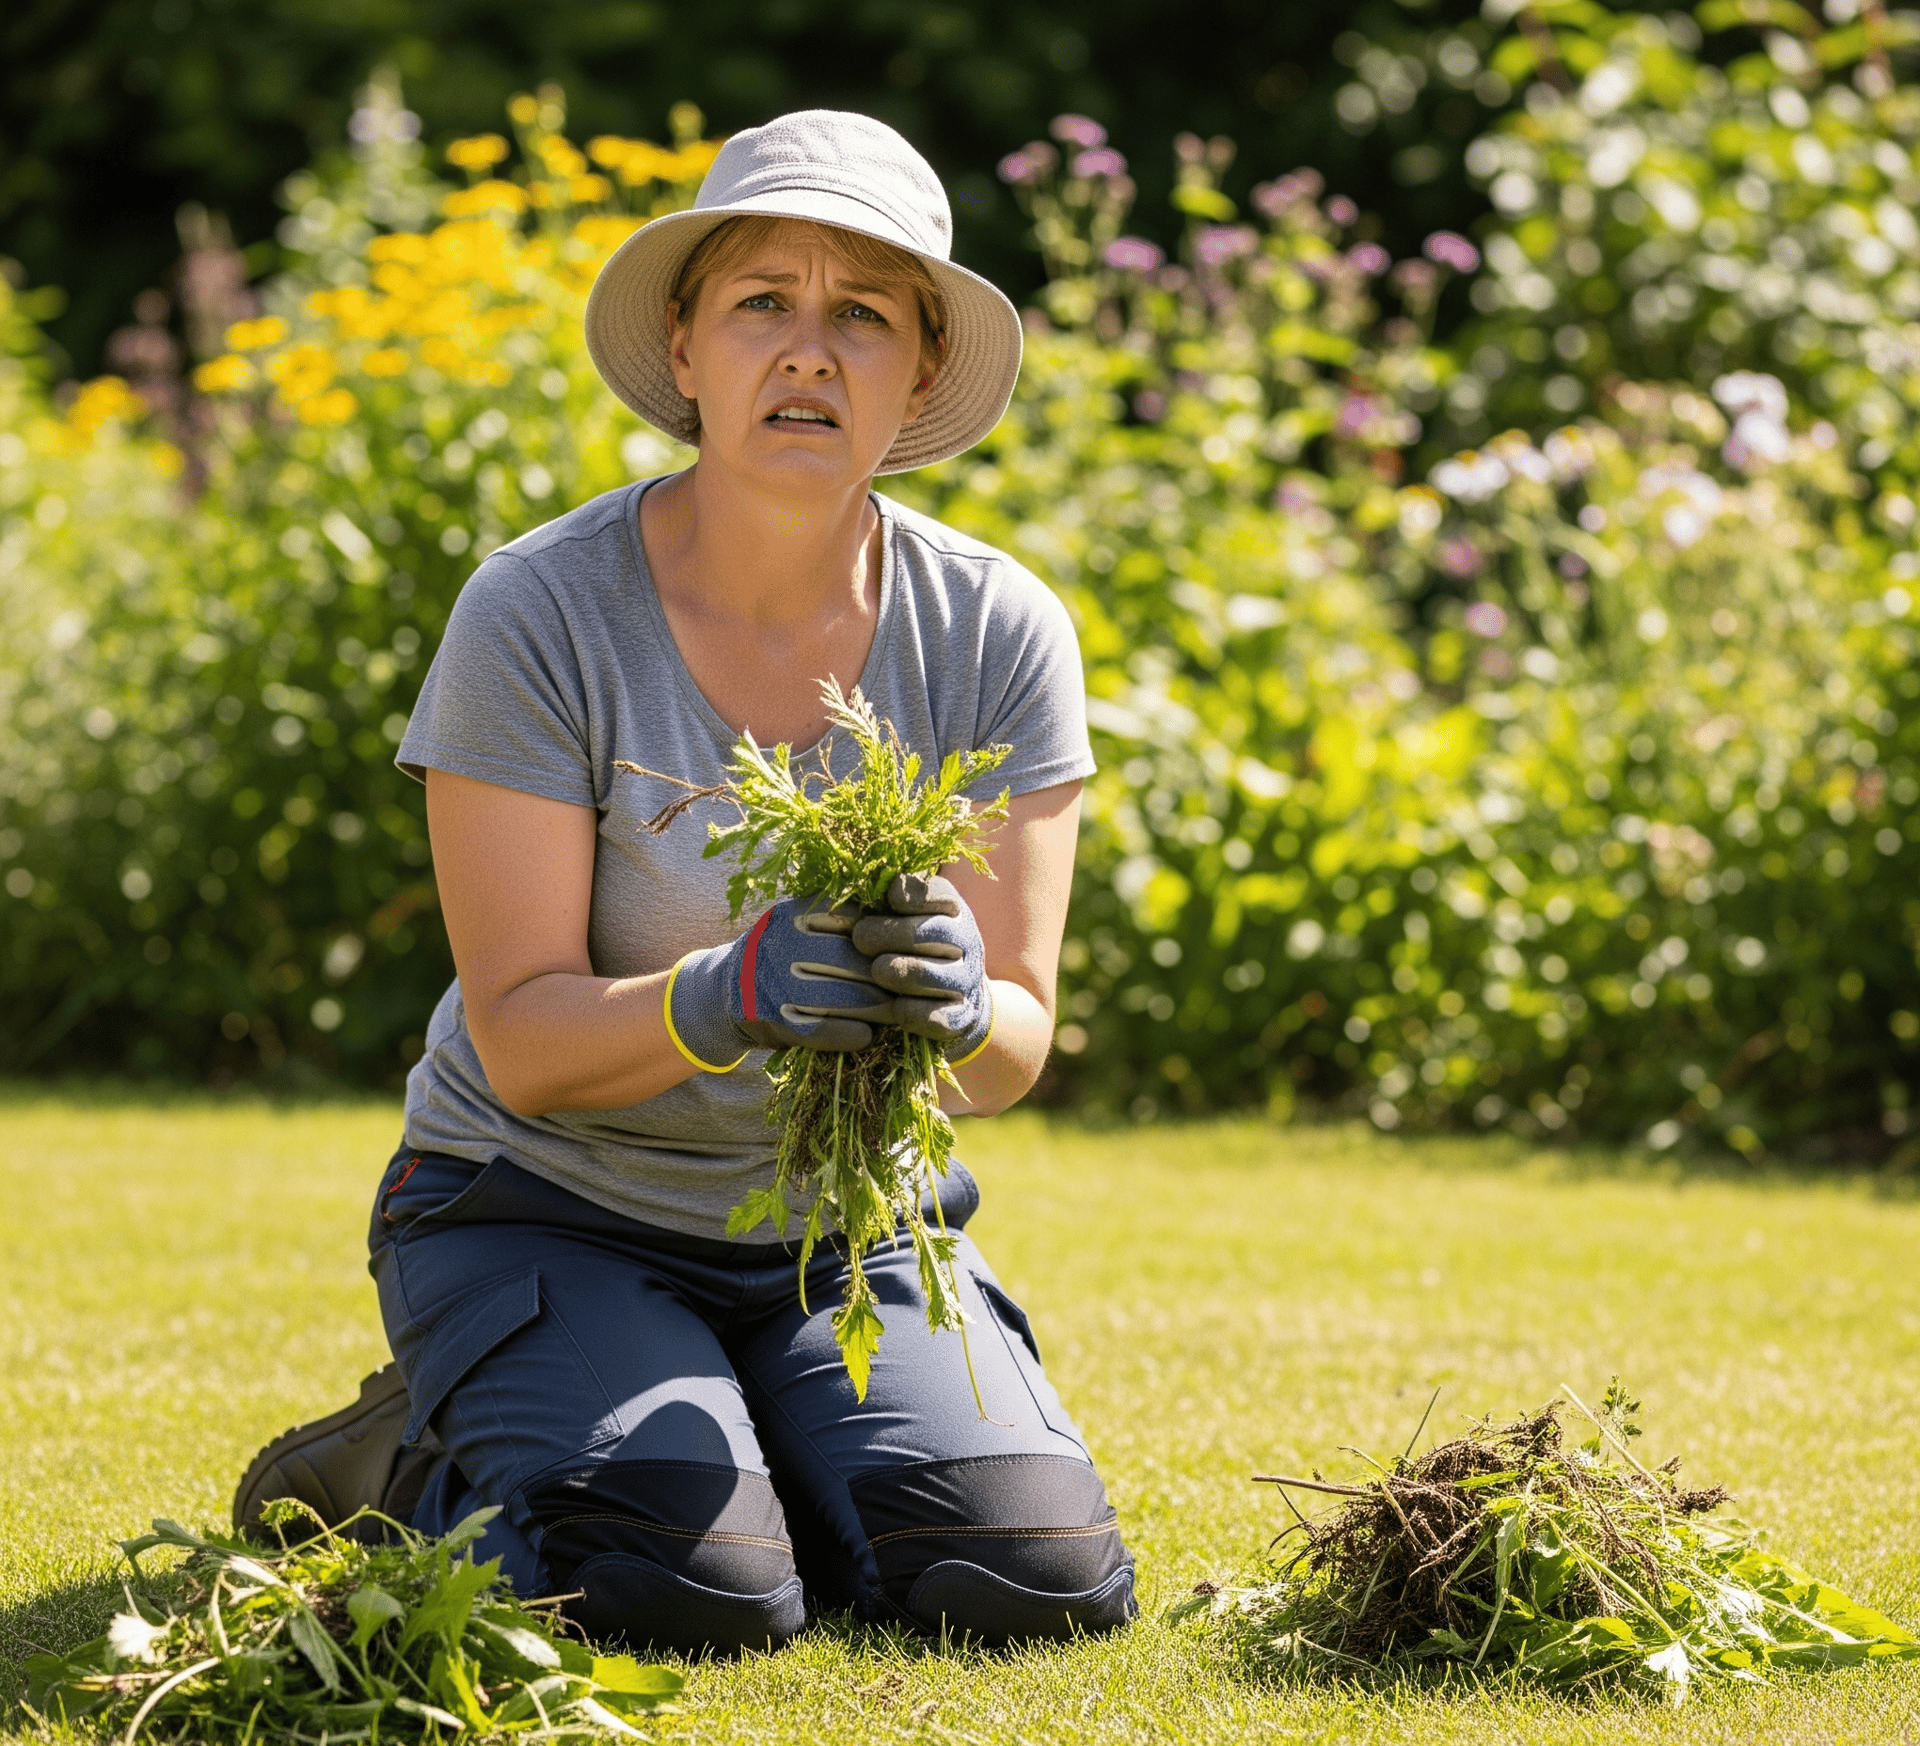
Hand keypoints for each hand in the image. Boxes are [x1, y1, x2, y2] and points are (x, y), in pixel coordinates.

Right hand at [666, 897, 894, 1069]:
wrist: (724, 990)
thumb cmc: (781, 952)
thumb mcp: (800, 922)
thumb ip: (840, 917)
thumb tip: (905, 920)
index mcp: (793, 913)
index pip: (854, 918)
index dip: (887, 935)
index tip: (909, 947)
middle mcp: (779, 944)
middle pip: (853, 960)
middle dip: (889, 975)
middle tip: (915, 986)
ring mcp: (773, 984)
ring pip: (842, 998)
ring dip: (878, 1008)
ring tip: (899, 1011)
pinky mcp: (772, 1021)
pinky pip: (822, 1031)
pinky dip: (851, 1034)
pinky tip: (868, 1035)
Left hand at [852, 873, 993, 1062]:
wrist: (958, 997)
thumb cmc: (918, 948)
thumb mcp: (909, 918)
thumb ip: (886, 902)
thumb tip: (851, 884)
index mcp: (954, 911)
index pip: (940, 894)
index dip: (915, 893)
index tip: (891, 897)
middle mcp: (967, 942)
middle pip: (931, 932)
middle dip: (890, 933)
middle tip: (861, 938)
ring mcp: (966, 980)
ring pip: (929, 975)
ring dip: (899, 971)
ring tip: (878, 970)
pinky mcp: (959, 1016)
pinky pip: (933, 1016)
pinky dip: (909, 1011)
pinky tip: (893, 1007)